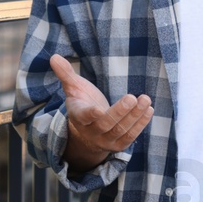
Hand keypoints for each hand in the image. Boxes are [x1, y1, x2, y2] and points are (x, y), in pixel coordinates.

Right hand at [50, 53, 152, 171]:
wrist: (88, 131)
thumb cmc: (82, 103)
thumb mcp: (73, 88)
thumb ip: (66, 74)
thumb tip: (54, 57)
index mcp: (78, 116)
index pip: (83, 116)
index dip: (90, 114)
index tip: (98, 109)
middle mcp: (91, 131)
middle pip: (106, 124)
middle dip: (120, 112)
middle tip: (132, 97)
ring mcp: (105, 140)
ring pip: (120, 130)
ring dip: (135, 115)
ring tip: (145, 99)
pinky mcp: (118, 145)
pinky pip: (130, 136)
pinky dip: (141, 124)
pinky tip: (148, 109)